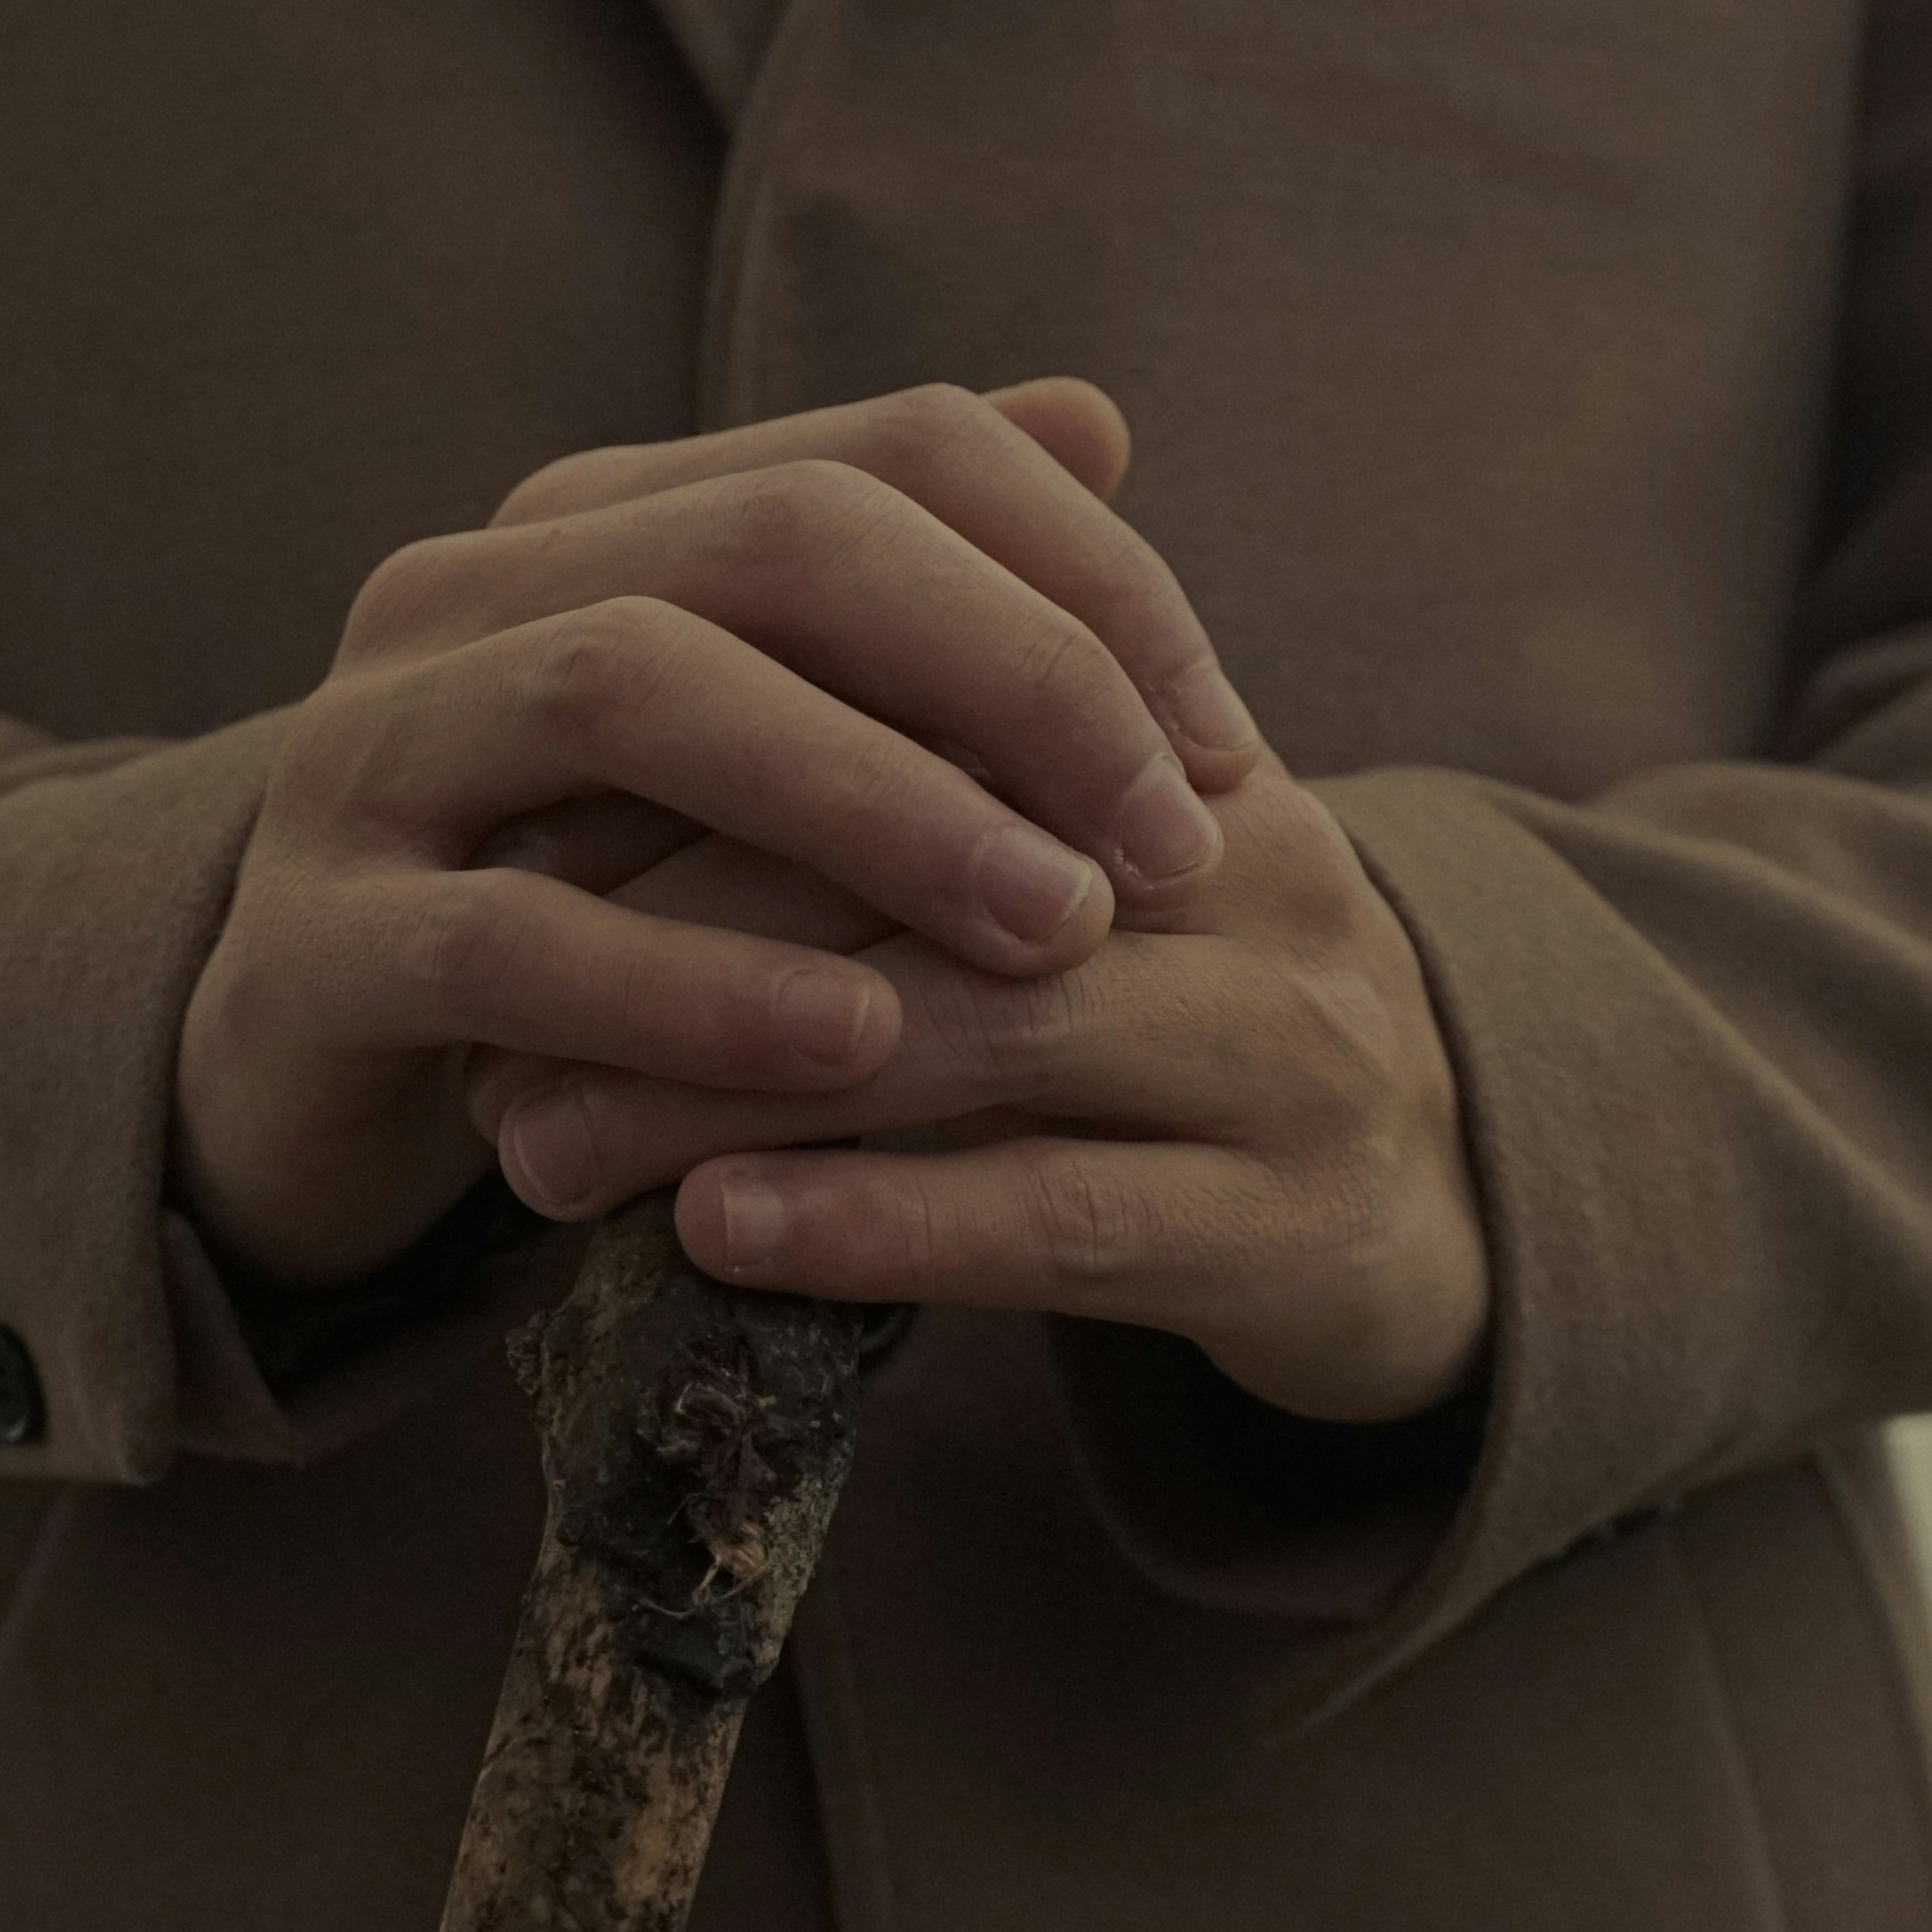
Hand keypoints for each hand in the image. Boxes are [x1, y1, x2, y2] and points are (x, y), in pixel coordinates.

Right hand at [169, 381, 1266, 1289]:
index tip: (1222, 753)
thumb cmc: (581, 913)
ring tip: (1051, 934)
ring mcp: (362, 753)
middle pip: (779, 539)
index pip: (888, 451)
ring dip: (874, 809)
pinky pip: (516, 941)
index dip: (1088, 580)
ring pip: (630, 691)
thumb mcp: (753, 758)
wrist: (302, 1093)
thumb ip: (904, 606)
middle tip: (1169, 850)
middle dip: (1012, 679)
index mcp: (592, 518)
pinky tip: (859, 1053)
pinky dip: (700, 990)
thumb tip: (1100, 417)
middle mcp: (463, 593)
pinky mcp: (311, 943)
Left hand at [462, 734, 1493, 1429]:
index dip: (699, 753)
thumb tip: (594, 723)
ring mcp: (1288, 1057)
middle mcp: (1249, 880)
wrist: (1444, 1221)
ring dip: (732, 1085)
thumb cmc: (1180, 1036)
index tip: (507, 820)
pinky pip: (1055, 1217)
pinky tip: (711, 1232)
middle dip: (676, 922)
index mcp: (1179, 759)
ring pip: (978, 1029)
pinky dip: (873, 1220)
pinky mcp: (1290, 1232)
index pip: (921, 700)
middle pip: (929, 851)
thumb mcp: (1066, 881)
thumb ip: (897, 787)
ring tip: (539, 1138)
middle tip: (487, 995)